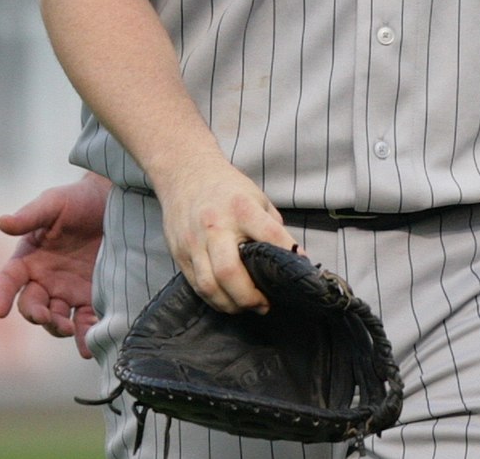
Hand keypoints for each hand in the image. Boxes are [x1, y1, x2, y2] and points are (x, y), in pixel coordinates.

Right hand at [0, 173, 109, 358]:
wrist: (117, 202)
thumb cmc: (79, 200)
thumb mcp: (54, 204)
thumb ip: (30, 216)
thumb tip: (2, 222)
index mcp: (29, 259)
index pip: (8, 281)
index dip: (1, 295)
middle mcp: (46, 280)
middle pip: (32, 306)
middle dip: (36, 315)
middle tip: (47, 317)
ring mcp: (69, 291)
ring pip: (57, 320)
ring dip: (59, 328)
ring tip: (68, 329)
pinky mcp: (93, 297)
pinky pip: (86, 321)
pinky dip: (87, 335)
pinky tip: (93, 342)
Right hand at [155, 153, 302, 314]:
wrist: (186, 173)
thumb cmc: (226, 188)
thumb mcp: (256, 197)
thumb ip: (271, 226)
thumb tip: (290, 257)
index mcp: (240, 208)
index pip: (269, 235)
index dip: (287, 254)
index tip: (299, 268)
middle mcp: (215, 225)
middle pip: (229, 272)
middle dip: (249, 297)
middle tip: (264, 304)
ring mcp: (194, 241)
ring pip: (210, 286)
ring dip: (231, 305)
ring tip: (246, 307)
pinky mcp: (179, 253)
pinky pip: (197, 286)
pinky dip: (214, 299)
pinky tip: (227, 300)